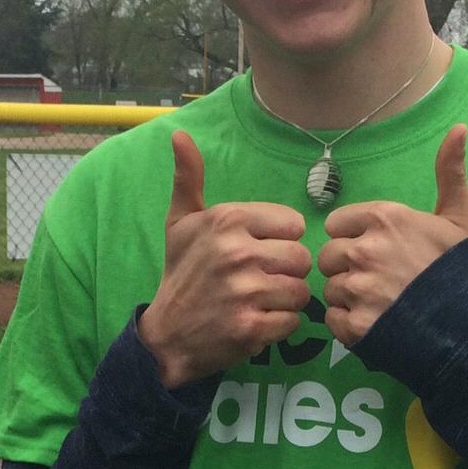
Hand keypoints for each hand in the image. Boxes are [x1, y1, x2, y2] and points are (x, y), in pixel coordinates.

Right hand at [139, 132, 312, 387]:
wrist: (167, 334)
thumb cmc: (181, 273)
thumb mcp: (181, 222)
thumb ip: (189, 178)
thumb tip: (180, 133)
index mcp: (228, 220)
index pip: (294, 225)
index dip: (281, 241)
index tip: (259, 253)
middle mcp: (238, 252)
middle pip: (301, 259)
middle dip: (287, 273)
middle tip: (262, 282)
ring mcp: (245, 292)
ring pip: (300, 291)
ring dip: (286, 300)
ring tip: (261, 302)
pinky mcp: (251, 328)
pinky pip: (292, 321)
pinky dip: (279, 326)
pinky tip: (258, 323)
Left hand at [319, 126, 467, 347]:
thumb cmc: (464, 272)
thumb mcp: (460, 218)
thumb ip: (450, 173)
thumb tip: (459, 128)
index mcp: (384, 219)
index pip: (337, 224)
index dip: (352, 238)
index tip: (374, 251)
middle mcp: (365, 250)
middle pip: (329, 256)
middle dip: (346, 268)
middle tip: (377, 281)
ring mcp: (357, 289)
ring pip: (330, 289)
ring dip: (348, 298)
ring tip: (379, 304)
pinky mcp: (354, 325)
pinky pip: (333, 320)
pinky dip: (348, 324)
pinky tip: (374, 324)